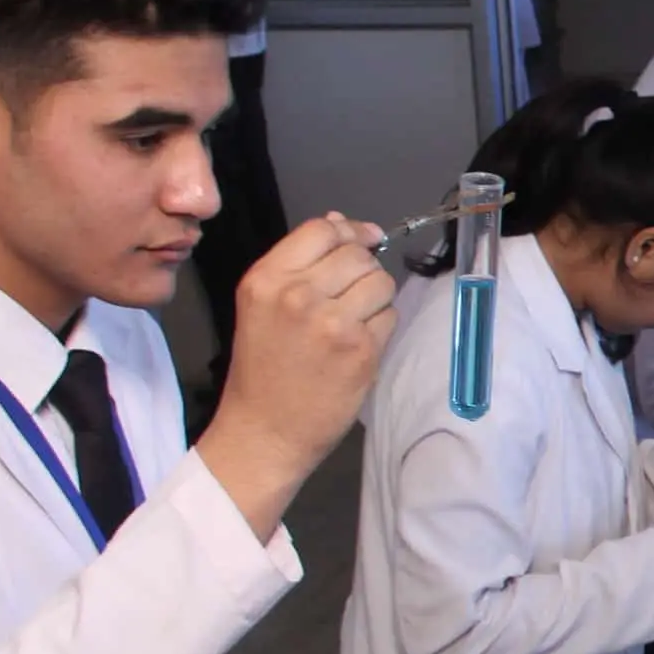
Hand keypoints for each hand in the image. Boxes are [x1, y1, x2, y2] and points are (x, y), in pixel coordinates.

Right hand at [197, 214, 396, 539]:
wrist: (264, 431)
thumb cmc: (263, 368)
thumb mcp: (263, 305)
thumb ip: (300, 263)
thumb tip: (341, 222)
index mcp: (266, 279)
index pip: (322, 230)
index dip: (350, 231)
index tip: (363, 240)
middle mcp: (297, 294)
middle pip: (357, 254)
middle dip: (363, 269)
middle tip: (350, 296)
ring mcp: (332, 322)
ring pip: (381, 282)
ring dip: (375, 298)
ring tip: (353, 322)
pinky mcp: (361, 349)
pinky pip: (390, 317)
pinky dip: (381, 328)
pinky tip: (357, 346)